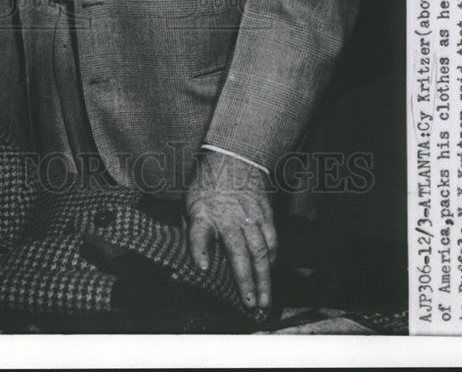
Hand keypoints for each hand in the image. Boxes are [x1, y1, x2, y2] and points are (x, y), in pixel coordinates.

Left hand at [185, 150, 276, 309]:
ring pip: (260, 251)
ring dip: (264, 277)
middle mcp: (228, 215)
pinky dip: (272, 258)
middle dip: (245, 281)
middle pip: (239, 252)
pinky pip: (271, 239)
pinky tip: (270, 271)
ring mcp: (249, 214)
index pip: (199, 232)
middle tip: (250, 304)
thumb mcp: (189, 204)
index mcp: (203, 213)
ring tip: (264, 298)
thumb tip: (192, 263)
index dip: (200, 250)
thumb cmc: (207, 186)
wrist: (232, 157)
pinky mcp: (265, 212)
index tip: (203, 268)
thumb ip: (191, 234)